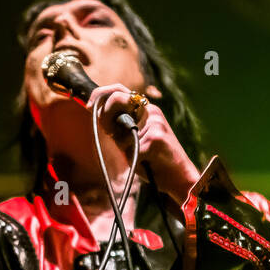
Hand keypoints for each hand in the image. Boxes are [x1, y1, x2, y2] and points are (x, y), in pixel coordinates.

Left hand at [87, 83, 200, 204]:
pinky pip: (130, 150)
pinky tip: (150, 164)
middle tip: (111, 134)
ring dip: (125, 148)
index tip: (89, 107)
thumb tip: (95, 113)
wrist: (181, 179)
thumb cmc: (155, 162)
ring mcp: (155, 122)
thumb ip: (119, 127)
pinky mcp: (156, 137)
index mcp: (145, 110)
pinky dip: (136, 161)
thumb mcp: (134, 140)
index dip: (99, 94)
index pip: (118, 90)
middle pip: (116, 99)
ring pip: (121, 132)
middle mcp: (151, 111)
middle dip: (106, 117)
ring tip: (142, 157)